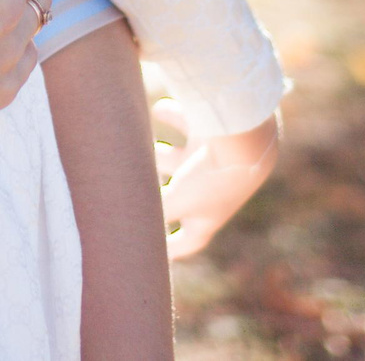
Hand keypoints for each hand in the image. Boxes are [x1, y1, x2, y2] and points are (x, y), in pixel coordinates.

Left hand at [154, 103, 279, 257]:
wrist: (245, 139)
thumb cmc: (210, 178)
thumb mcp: (176, 201)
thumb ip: (149, 210)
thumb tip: (120, 217)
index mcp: (207, 215)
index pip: (189, 239)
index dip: (174, 247)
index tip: (158, 254)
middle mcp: (210, 189)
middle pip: (182, 197)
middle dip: (162, 194)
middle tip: (141, 193)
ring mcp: (211, 160)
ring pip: (182, 160)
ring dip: (162, 156)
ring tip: (141, 148)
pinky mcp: (211, 133)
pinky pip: (188, 124)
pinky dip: (172, 117)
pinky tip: (157, 110)